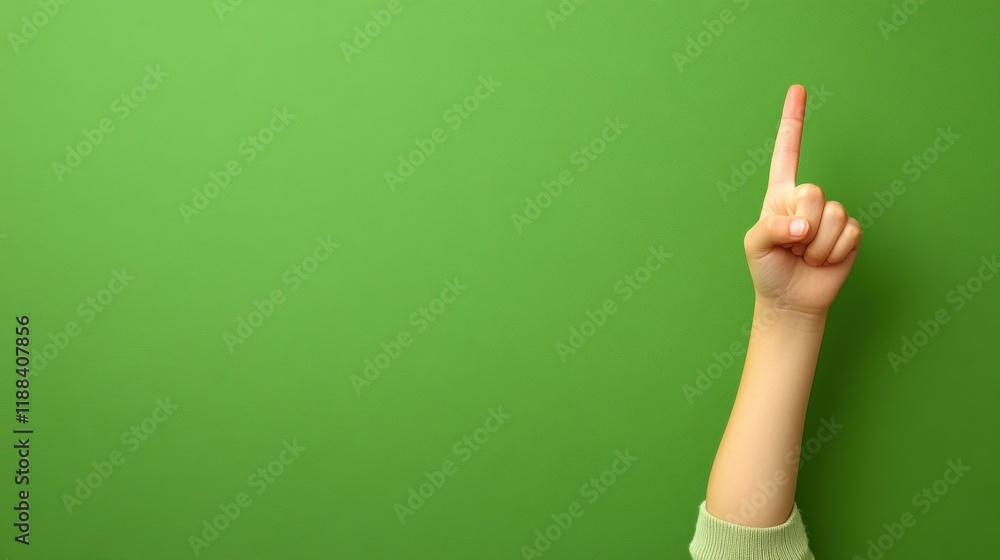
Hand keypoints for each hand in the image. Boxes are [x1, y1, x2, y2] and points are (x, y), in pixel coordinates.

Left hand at [743, 85, 861, 316]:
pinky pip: (848, 234)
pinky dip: (832, 253)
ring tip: (805, 256)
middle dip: (801, 225)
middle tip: (793, 245)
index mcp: (780, 194)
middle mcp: (807, 200)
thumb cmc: (768, 269)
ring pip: (832, 215)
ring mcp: (830, 215)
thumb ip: (773, 227)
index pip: (787, 151)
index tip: (798, 89)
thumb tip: (804, 227)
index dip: (793, 120)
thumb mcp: (755, 245)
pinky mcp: (849, 233)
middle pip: (812, 192)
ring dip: (816, 245)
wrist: (791, 299)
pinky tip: (822, 261)